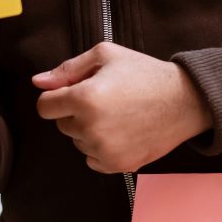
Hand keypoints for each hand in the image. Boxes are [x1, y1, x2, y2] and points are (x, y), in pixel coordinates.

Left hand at [33, 43, 211, 173]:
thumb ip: (67, 69)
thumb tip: (38, 82)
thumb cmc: (143, 73)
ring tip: (116, 114)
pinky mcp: (118, 165)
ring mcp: (105, 150)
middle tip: (104, 99)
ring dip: (87, 130)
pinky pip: (91, 159)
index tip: (74, 91)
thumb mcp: (105, 55)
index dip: (56, 96)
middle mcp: (91, 128)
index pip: (44, 107)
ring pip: (76, 141)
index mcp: (84, 98)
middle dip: (74, 111)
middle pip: (61, 124)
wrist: (184, 100)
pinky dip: (100, 147)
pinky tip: (120, 131)